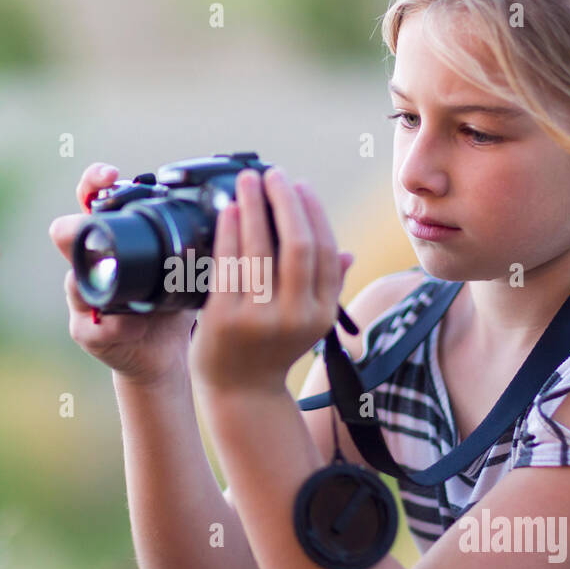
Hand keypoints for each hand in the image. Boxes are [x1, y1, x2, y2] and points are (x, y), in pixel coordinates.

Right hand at [48, 162, 197, 384]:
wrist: (164, 353)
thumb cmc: (172, 302)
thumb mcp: (185, 265)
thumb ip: (199, 237)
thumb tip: (234, 205)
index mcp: (111, 240)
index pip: (91, 200)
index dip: (94, 182)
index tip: (111, 174)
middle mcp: (90, 264)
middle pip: (65, 234)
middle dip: (73, 228)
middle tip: (89, 224)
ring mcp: (83, 298)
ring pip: (73, 281)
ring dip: (96, 282)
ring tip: (124, 286)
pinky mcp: (88, 332)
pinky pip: (93, 325)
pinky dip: (117, 324)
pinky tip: (136, 324)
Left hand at [190, 166, 351, 394]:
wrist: (241, 393)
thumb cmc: (273, 351)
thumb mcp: (308, 323)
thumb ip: (326, 286)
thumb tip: (345, 251)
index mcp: (321, 314)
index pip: (323, 250)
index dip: (312, 212)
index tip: (300, 185)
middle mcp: (295, 316)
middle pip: (296, 244)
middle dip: (285, 201)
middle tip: (274, 175)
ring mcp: (259, 319)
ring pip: (260, 249)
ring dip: (254, 206)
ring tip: (248, 181)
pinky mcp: (224, 319)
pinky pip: (228, 264)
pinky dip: (229, 231)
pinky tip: (228, 210)